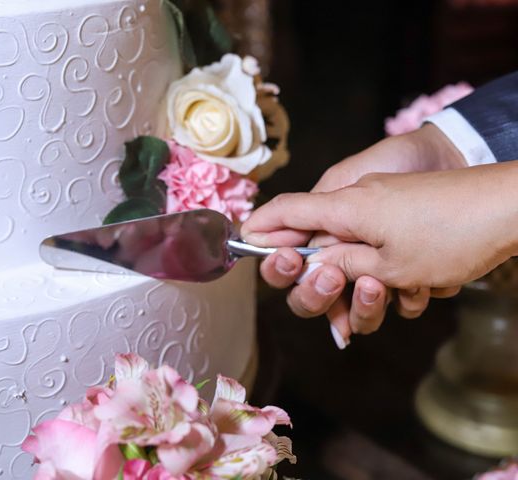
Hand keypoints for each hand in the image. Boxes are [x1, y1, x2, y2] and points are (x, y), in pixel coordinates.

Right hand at [247, 125, 466, 346]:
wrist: (509, 207)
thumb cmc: (450, 233)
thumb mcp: (388, 263)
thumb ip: (339, 262)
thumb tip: (311, 266)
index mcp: (344, 208)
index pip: (285, 211)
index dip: (261, 228)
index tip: (244, 243)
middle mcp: (357, 206)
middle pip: (313, 241)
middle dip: (315, 276)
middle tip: (328, 287)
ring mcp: (383, 212)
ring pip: (351, 253)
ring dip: (364, 283)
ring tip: (390, 292)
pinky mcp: (406, 220)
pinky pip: (381, 250)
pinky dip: (392, 273)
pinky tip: (418, 286)